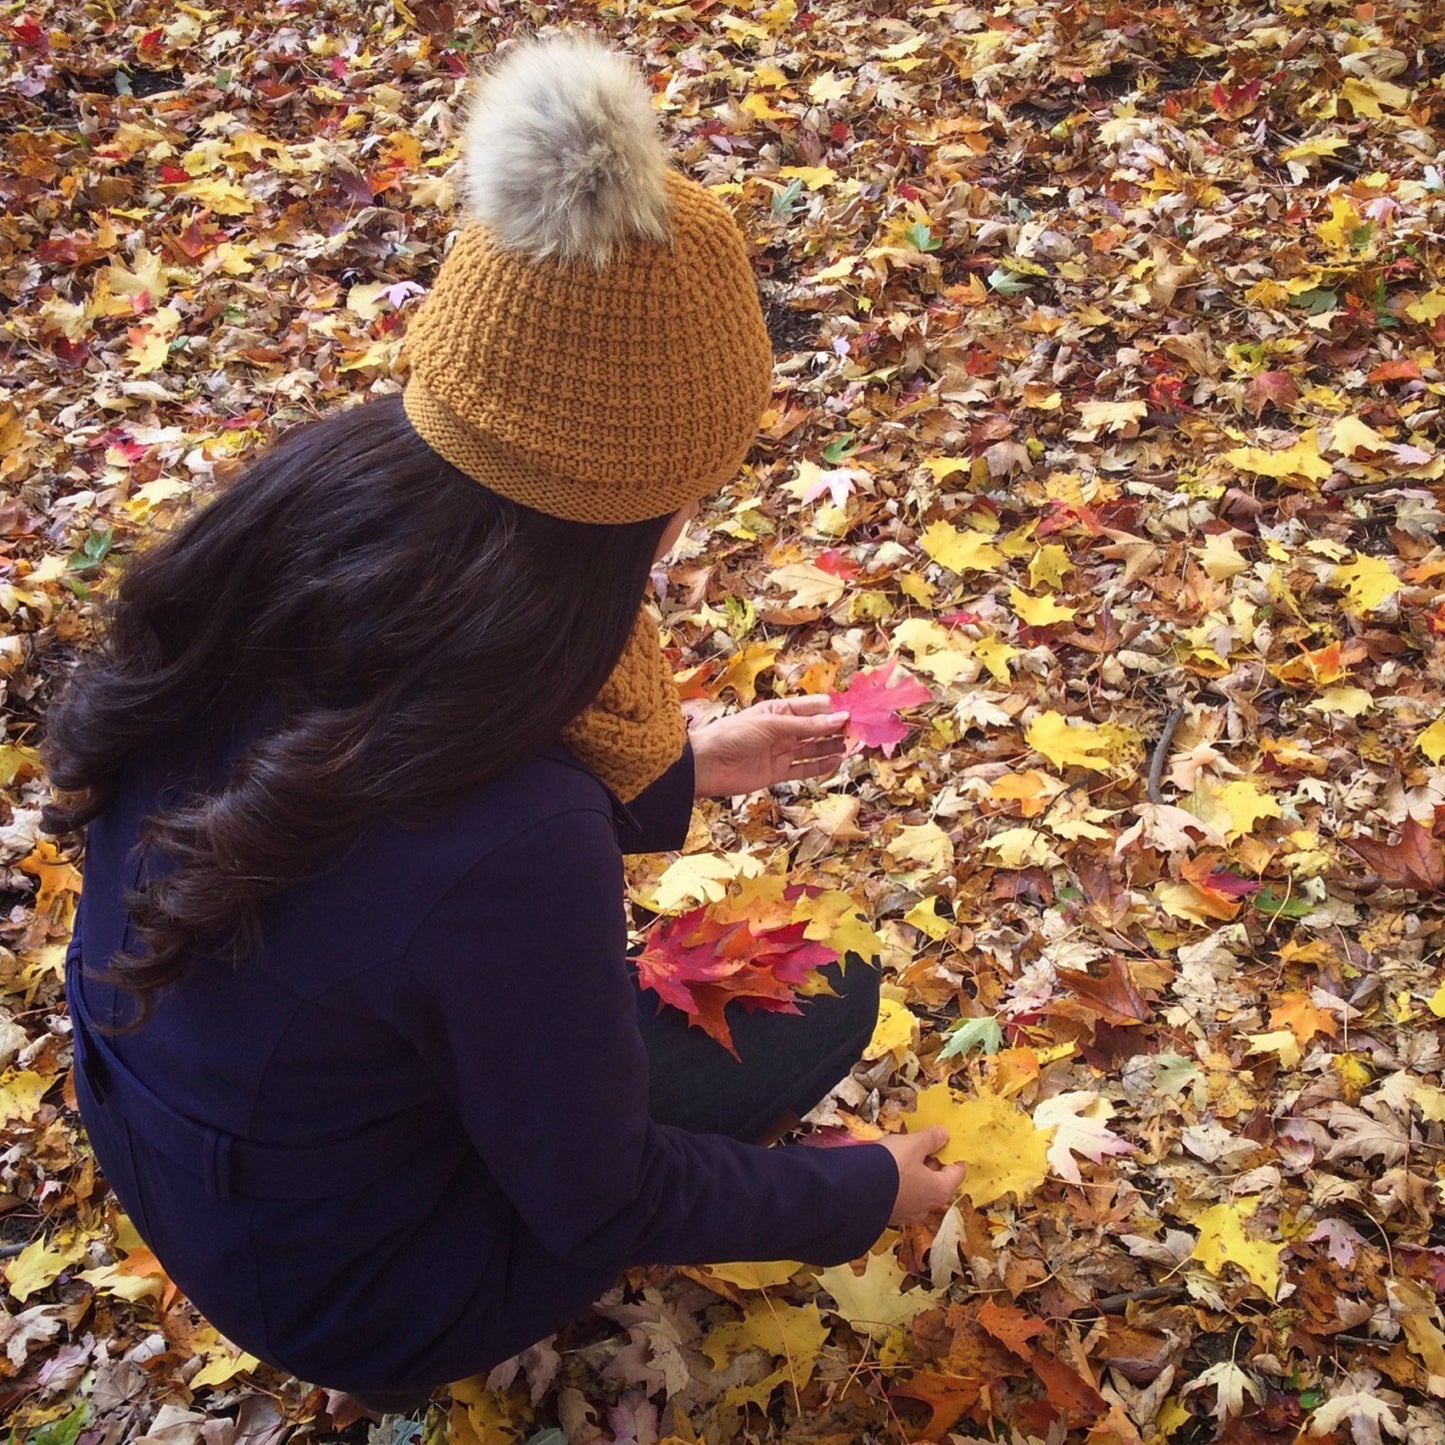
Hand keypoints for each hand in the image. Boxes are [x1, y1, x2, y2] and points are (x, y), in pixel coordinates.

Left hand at [689, 696, 849, 798]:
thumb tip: (839, 718)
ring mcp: (780, 752)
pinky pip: (804, 769)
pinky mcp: (777, 772)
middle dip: (836, 729)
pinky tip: (837, 761)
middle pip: (816, 729)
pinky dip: (820, 766)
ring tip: (852, 746)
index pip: (813, 707)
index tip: (855, 712)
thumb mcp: (772, 725)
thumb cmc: (734, 735)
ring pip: (813, 748)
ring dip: (831, 747)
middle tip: (859, 731)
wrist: (705, 765)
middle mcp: (782, 730)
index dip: (834, 710)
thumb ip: (807, 726)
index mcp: (779, 710)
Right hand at [875, 1127, 965, 1224]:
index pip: (957, 1173)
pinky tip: (888, 1173)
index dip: (953, 1156)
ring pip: (919, 1191)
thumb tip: (945, 1134)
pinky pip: (902, 1197)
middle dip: (932, 1163)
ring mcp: (908, 1214)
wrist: (856, 1191)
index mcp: (940, 1190)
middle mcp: (928, 1207)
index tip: (946, 1143)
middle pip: (938, 1182)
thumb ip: (931, 1138)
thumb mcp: (913, 1144)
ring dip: (915, 1175)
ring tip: (902, 1157)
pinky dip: (900, 1185)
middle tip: (921, 1146)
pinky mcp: (890, 1215)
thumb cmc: (893, 1165)